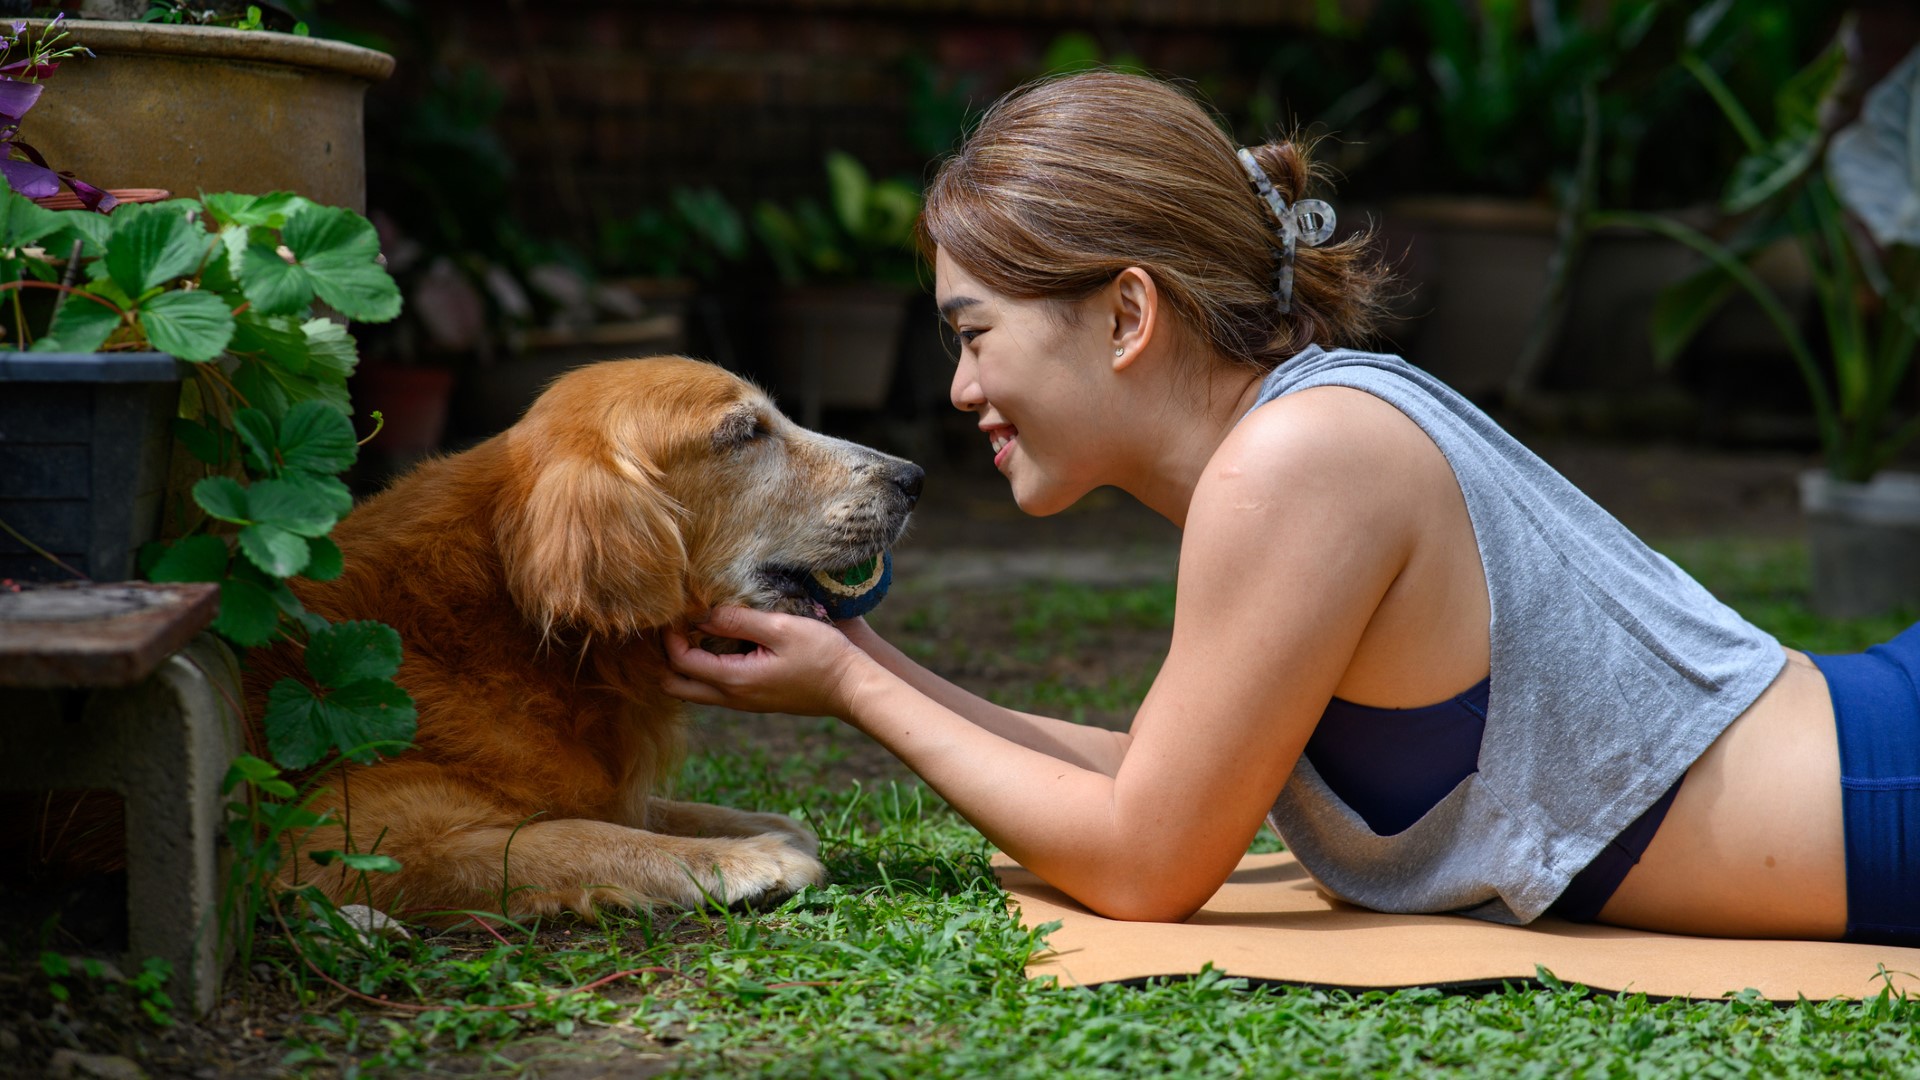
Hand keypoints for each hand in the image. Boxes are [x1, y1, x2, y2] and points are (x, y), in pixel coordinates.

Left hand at [662, 605, 876, 717]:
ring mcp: (743, 702)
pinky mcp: (755, 700)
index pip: (680, 661)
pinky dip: (705, 669)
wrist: (852, 689)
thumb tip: (703, 615)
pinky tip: (720, 644)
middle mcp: (732, 697)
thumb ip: (739, 621)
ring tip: (697, 631)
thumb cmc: (822, 655)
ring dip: (686, 663)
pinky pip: (715, 689)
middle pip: (676, 686)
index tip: (678, 611)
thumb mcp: (781, 628)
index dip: (670, 635)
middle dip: (667, 656)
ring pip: (694, 690)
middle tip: (678, 627)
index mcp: (734, 679)